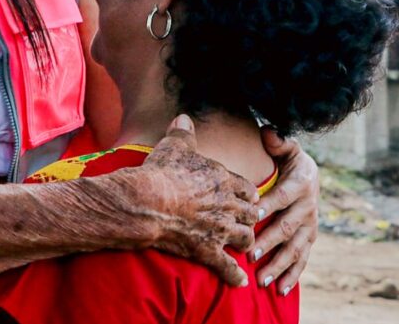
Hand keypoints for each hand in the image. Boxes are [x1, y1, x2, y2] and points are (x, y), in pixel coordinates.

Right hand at [127, 115, 258, 286]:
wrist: (147, 202)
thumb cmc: (160, 172)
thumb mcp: (173, 146)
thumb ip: (183, 133)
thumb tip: (183, 118)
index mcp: (224, 180)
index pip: (248, 189)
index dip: (246, 194)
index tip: (244, 197)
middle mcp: (228, 206)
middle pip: (251, 214)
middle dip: (249, 218)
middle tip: (244, 220)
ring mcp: (220, 230)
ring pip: (246, 238)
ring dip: (245, 242)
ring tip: (243, 245)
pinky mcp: (207, 251)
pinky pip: (228, 267)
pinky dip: (235, 275)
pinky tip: (239, 280)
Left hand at [253, 129, 318, 294]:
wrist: (307, 175)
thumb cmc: (288, 160)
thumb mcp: (287, 148)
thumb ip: (279, 142)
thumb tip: (268, 131)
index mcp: (301, 183)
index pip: (284, 196)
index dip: (270, 205)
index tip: (253, 213)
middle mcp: (308, 207)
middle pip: (287, 227)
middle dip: (269, 242)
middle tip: (249, 254)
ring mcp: (309, 226)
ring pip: (295, 249)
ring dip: (279, 265)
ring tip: (262, 279)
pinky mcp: (308, 240)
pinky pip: (302, 260)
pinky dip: (292, 276)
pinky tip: (279, 290)